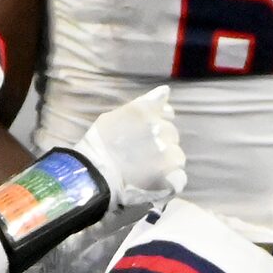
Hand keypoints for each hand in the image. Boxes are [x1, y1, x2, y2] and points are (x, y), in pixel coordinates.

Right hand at [69, 87, 186, 207]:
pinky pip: (179, 176)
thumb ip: (143, 104)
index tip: (150, 131)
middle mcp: (160, 129)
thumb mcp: (114, 116)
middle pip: (171, 134)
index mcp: (145, 113)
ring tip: (146, 168)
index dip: (161, 120)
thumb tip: (166, 91)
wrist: (93, 176)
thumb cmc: (99, 145)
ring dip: (166, 161)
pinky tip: (155, 181)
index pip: (166, 112)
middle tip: (141, 153)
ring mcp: (168, 153)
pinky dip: (171, 180)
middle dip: (160, 141)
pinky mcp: (172, 175)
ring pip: (177, 155)